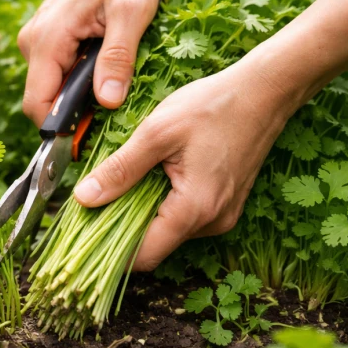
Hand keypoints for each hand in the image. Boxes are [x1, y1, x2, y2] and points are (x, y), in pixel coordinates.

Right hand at [17, 0, 158, 123]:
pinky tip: (105, 70)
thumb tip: (107, 102)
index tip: (91, 139)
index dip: (60, 129)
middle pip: (44, 100)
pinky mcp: (46, 42)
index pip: (38, 104)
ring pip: (51, 89)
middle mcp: (32, 43)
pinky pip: (57, 75)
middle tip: (115, 108)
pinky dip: (79, 82)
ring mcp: (36, 42)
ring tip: (114, 83)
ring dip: (79, 97)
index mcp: (46, 39)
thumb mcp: (132, 12)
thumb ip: (118, 58)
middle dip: (74, 114)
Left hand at [72, 59, 293, 270]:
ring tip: (125, 182)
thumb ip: (120, 169)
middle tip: (95, 202)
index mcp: (195, 209)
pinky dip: (162, 205)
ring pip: (169, 231)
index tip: (84, 233)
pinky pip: (185, 217)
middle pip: (155, 245)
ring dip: (143, 214)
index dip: (109, 251)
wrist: (263, 92)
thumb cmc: (212, 106)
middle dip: (122, 229)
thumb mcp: (156, 133)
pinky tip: (152, 178)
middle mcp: (212, 222)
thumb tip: (84, 197)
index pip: (144, 255)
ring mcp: (222, 216)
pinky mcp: (226, 205)